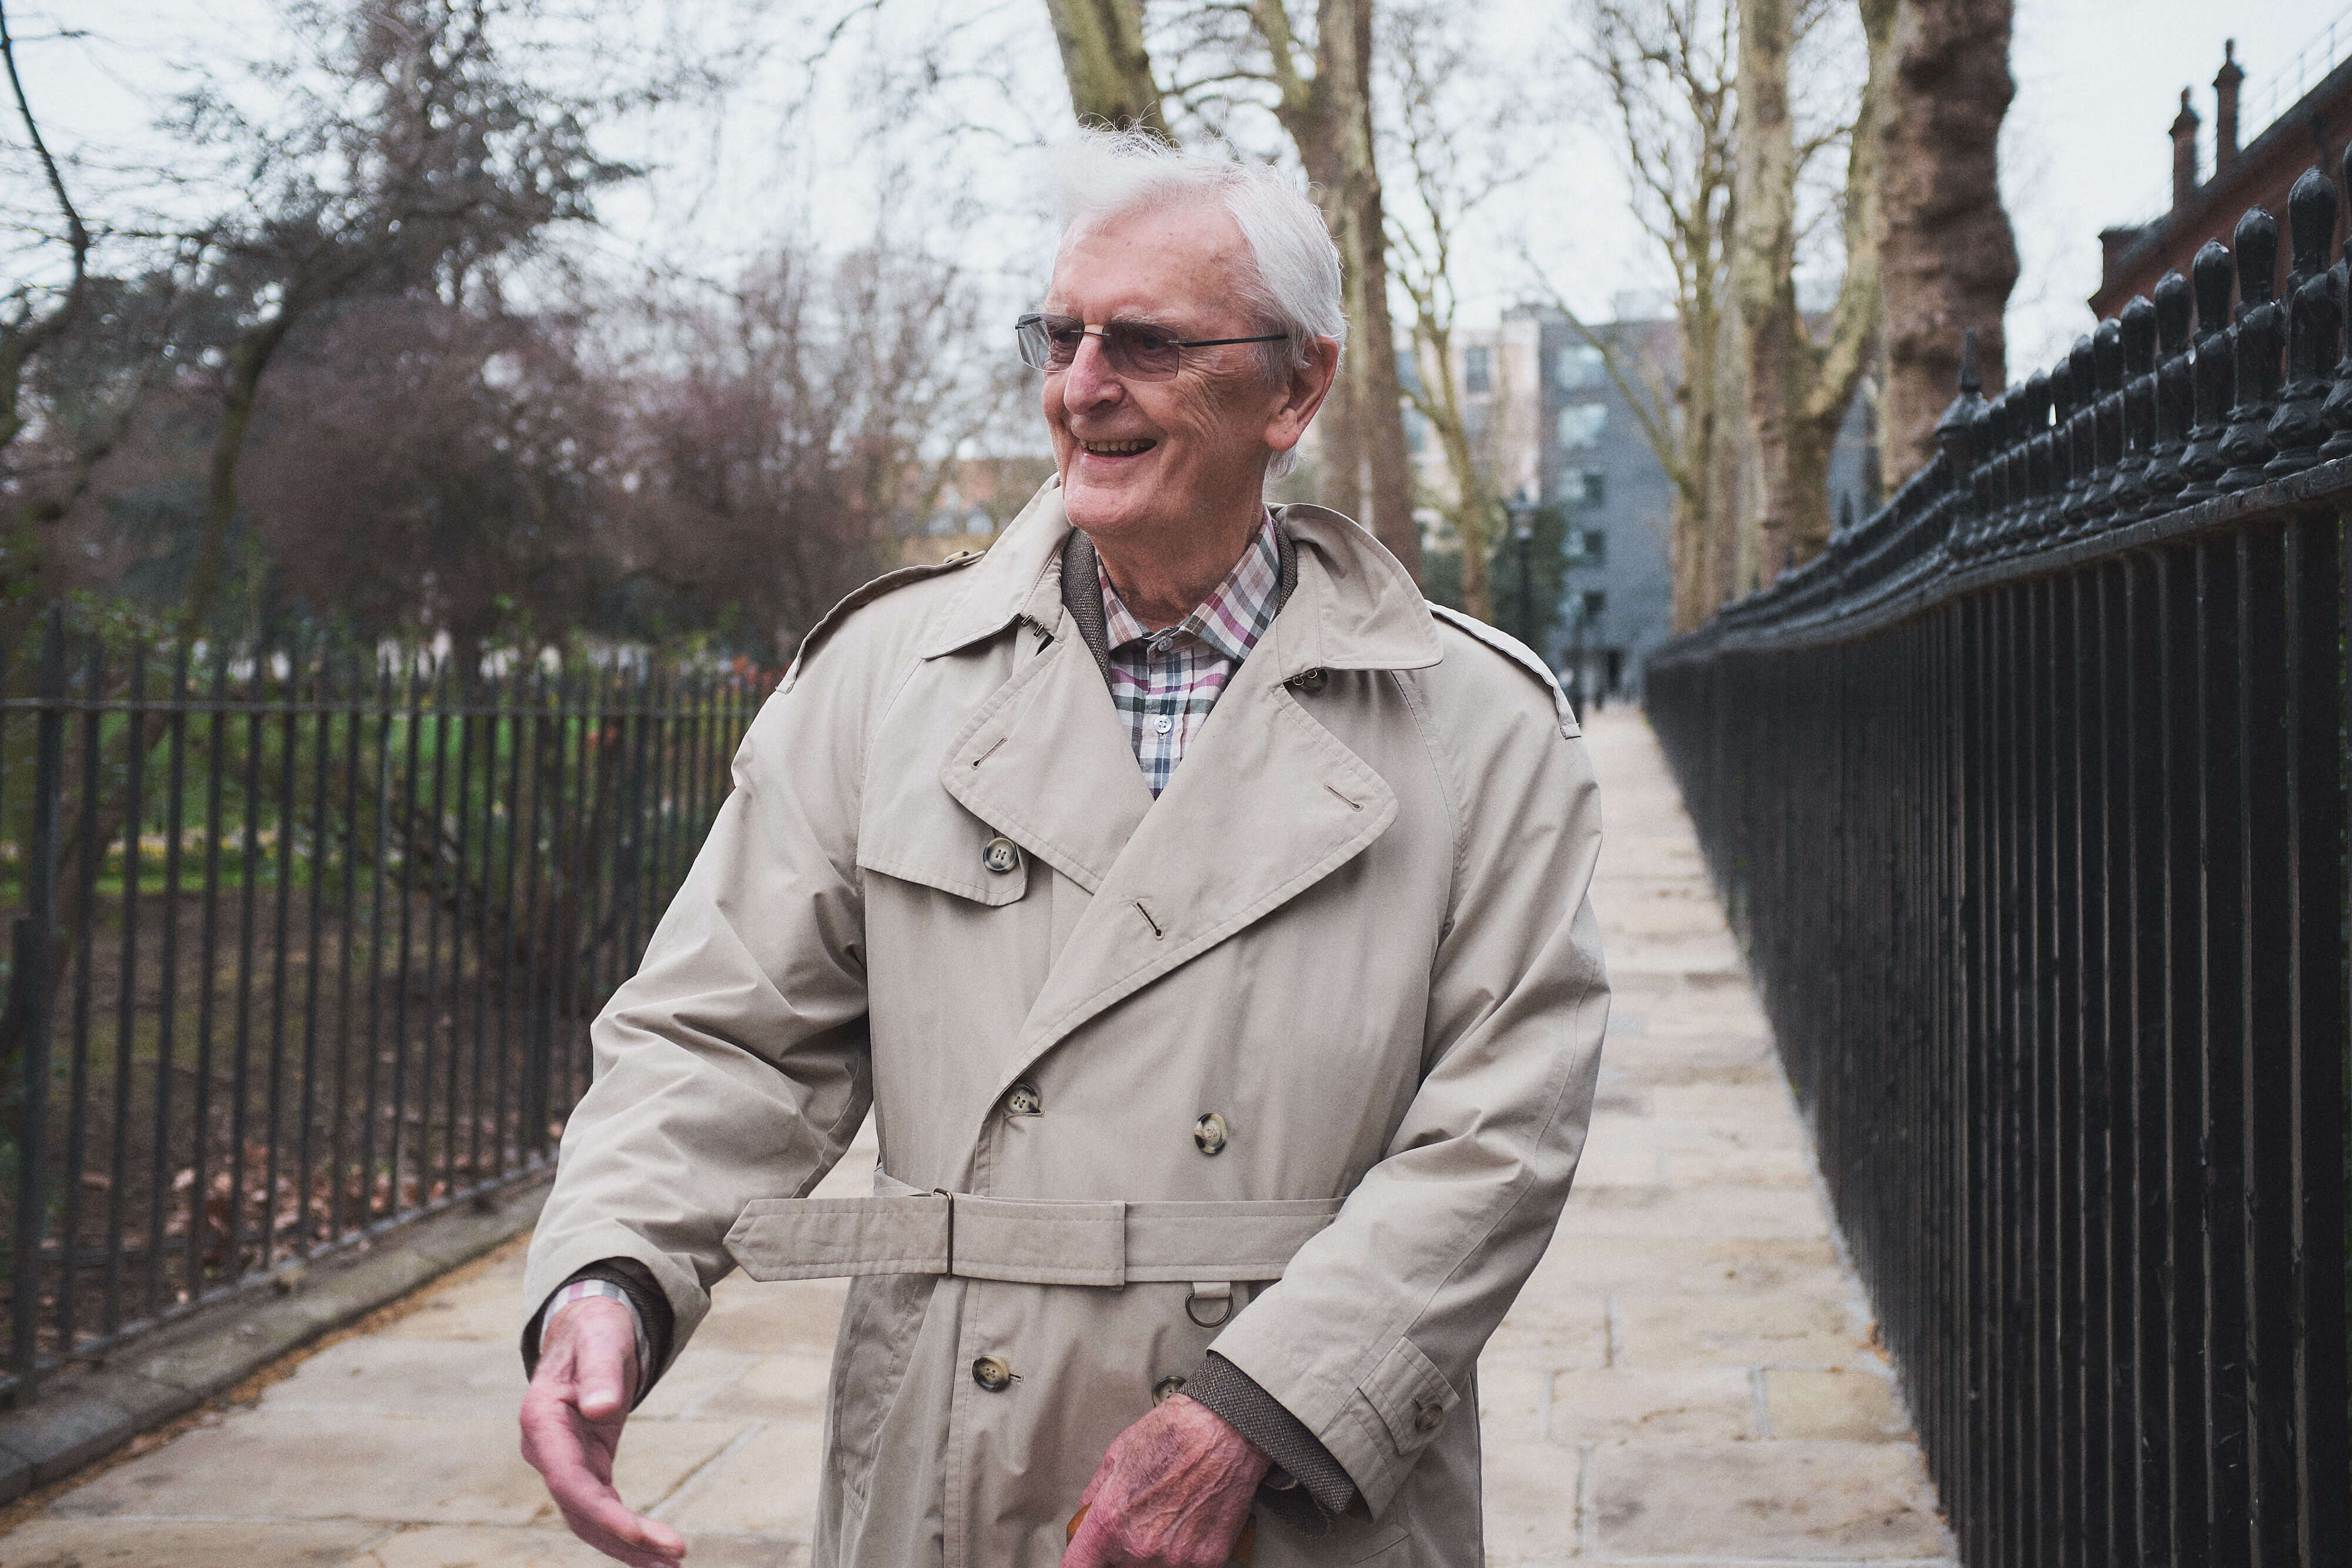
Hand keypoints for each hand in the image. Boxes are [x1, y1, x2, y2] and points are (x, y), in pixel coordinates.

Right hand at [519, 1296, 686, 1567]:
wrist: (587, 1327)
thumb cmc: (596, 1330)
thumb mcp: (603, 1339)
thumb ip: (602, 1372)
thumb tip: (600, 1409)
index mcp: (542, 1419)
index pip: (569, 1481)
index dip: (603, 1514)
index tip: (641, 1535)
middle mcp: (546, 1448)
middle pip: (580, 1509)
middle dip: (624, 1539)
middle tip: (675, 1558)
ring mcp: (562, 1460)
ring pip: (589, 1517)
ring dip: (628, 1544)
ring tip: (672, 1564)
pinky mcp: (584, 1465)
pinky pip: (600, 1506)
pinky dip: (626, 1529)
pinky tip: (657, 1548)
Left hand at [1063, 1394, 1269, 1566]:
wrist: (1226, 1430)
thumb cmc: (1174, 1434)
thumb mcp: (1117, 1455)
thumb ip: (1096, 1494)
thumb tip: (1087, 1513)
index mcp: (1110, 1522)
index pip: (1078, 1567)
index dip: (1081, 1562)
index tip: (1087, 1560)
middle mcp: (1140, 1548)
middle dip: (1121, 1552)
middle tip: (1140, 1522)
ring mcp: (1175, 1559)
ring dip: (1155, 1553)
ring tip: (1169, 1518)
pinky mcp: (1207, 1560)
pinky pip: (1185, 1566)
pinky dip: (1186, 1551)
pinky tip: (1191, 1521)